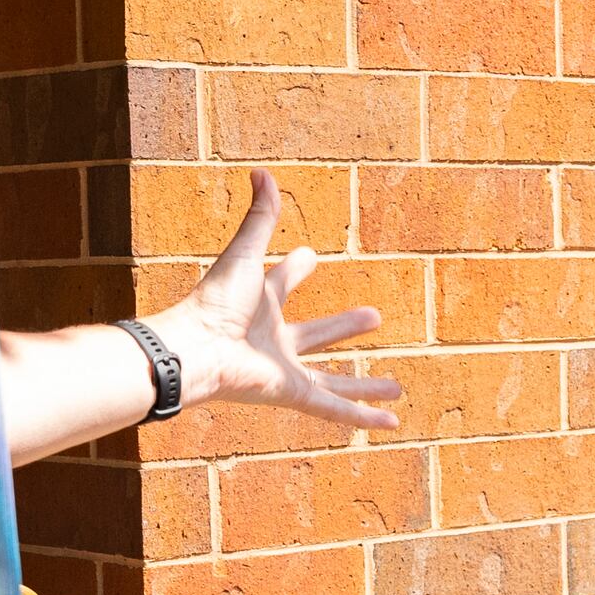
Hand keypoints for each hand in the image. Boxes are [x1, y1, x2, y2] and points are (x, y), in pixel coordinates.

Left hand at [159, 169, 401, 433]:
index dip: (295, 270)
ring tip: (397, 385)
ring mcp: (286, 371)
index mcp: (261, 305)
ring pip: (334, 380)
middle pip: (317, 334)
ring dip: (365, 384)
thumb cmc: (215, 302)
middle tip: (374, 316)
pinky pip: (335, 409)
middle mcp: (275, 341)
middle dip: (344, 326)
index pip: (282, 283)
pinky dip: (364, 418)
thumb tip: (263, 171)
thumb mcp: (246, 255)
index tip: (309, 257)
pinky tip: (392, 423)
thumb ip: (259, 217)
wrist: (197, 348)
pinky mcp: (293, 394)